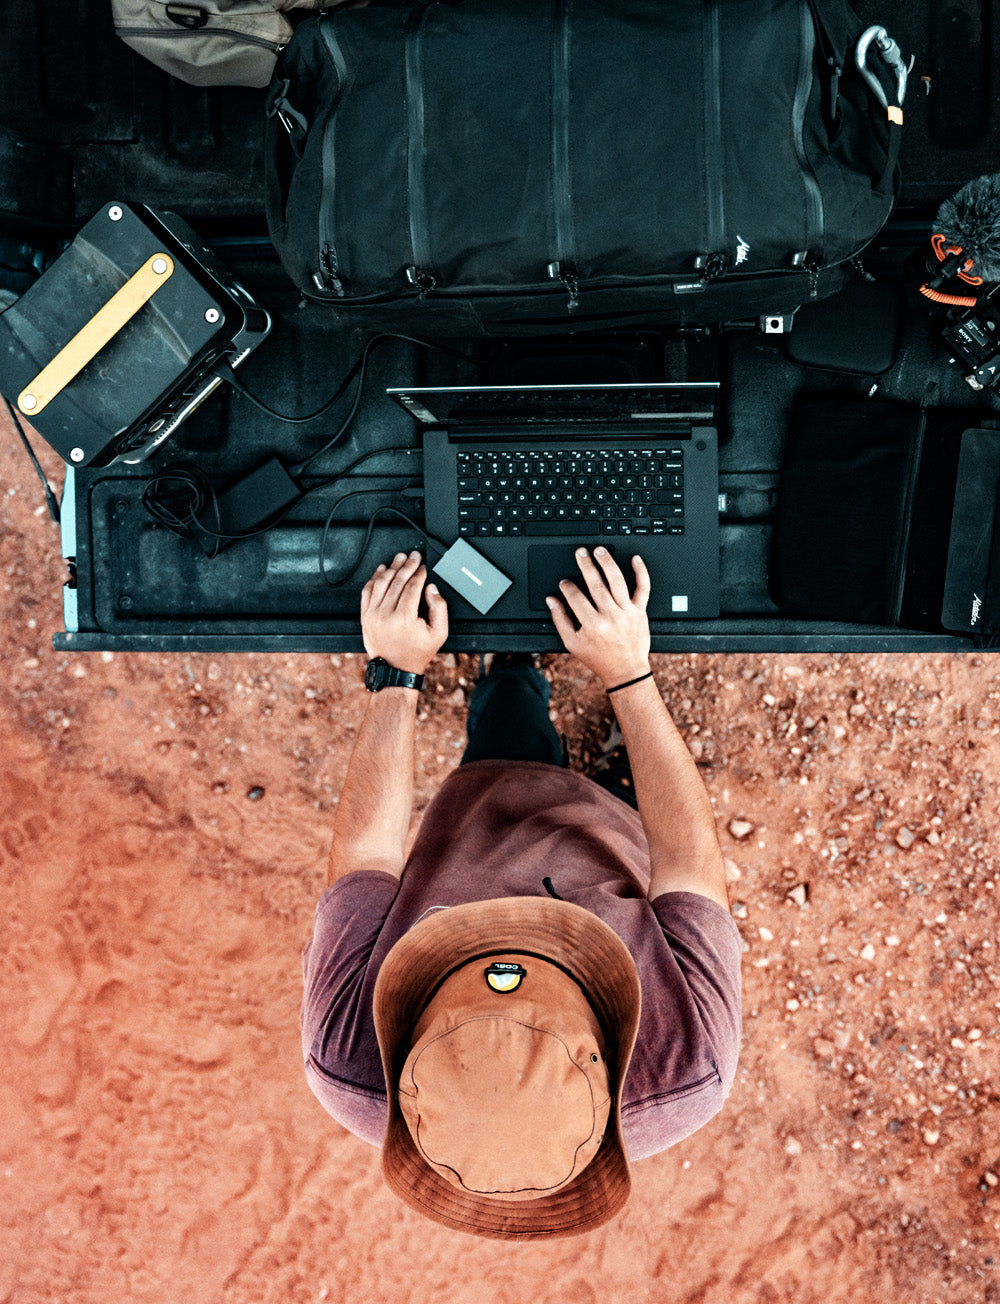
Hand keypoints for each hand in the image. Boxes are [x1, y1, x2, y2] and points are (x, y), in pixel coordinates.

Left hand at [360, 550, 447, 674]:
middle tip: (414, 556)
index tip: (424, 567)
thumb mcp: (439, 633)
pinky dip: (375, 578)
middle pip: (397, 581)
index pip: (412, 587)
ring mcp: (372, 615)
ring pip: (381, 582)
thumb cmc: (417, 652)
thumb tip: (431, 588)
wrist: (396, 669)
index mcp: (404, 618)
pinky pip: (367, 591)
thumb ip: (439, 608)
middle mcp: (385, 614)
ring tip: (400, 558)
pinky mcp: (365, 616)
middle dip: (407, 565)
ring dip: (391, 567)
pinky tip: (382, 570)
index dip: (419, 574)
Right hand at [546, 547, 650, 687]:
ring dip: (607, 562)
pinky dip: (641, 572)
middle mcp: (610, 616)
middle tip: (580, 553)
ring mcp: (627, 612)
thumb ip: (560, 619)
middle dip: (585, 565)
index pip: (575, 596)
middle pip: (596, 583)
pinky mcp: (640, 612)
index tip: (564, 582)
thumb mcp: (572, 643)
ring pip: (617, 580)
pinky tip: (635, 559)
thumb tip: (552, 600)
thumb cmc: (598, 658)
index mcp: (592, 624)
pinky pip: (643, 588)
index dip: (567, 586)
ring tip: (599, 550)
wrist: (625, 671)